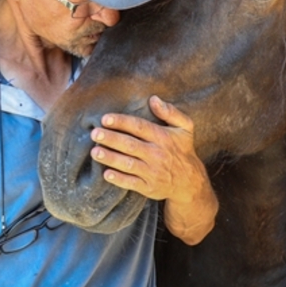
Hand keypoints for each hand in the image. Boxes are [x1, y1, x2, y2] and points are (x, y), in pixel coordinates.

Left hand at [92, 96, 217, 242]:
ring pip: (128, 164)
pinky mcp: (149, 188)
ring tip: (95, 152)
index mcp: (163, 137)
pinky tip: (106, 173)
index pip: (139, 127)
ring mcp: (153, 172)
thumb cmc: (182, 150)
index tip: (105, 119)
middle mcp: (157, 154)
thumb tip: (153, 99)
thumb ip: (171, 112)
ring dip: (110, 158)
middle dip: (111, 139)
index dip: (121, 122)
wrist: (190, 182)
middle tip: (95, 134)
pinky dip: (118, 179)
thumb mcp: (185, 128)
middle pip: (130, 145)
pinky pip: (131, 183)